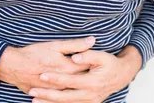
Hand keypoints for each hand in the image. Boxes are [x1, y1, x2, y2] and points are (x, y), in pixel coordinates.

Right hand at [0, 37, 96, 93]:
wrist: (13, 66)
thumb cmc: (34, 53)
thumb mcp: (55, 45)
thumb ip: (75, 45)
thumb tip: (92, 40)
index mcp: (66, 67)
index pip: (85, 67)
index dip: (95, 64)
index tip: (105, 62)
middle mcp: (62, 81)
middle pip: (80, 80)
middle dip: (90, 77)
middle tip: (101, 74)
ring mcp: (54, 90)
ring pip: (71, 91)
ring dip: (80, 89)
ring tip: (89, 85)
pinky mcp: (47, 94)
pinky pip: (60, 98)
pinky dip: (67, 98)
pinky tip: (74, 96)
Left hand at [27, 45, 142, 102]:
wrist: (121, 76)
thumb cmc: (110, 64)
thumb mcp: (102, 56)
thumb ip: (88, 55)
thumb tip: (74, 56)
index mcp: (92, 82)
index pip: (70, 81)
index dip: (56, 78)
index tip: (42, 74)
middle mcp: (90, 95)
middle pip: (64, 97)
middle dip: (47, 95)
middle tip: (32, 92)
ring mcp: (89, 102)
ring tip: (34, 100)